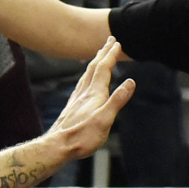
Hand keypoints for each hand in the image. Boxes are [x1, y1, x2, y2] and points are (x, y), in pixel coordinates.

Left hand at [49, 37, 135, 158]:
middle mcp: (84, 93)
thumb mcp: (105, 120)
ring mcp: (76, 100)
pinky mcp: (72, 107)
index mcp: (94, 94)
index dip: (111, 55)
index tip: (117, 42)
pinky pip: (81, 85)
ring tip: (99, 56)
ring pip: (86, 75)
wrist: (57, 146)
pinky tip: (85, 81)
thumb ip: (117, 100)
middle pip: (93, 68)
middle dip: (103, 53)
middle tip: (110, 41)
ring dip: (94, 63)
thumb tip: (131, 82)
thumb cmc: (82, 137)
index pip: (103, 69)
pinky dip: (86, 76)